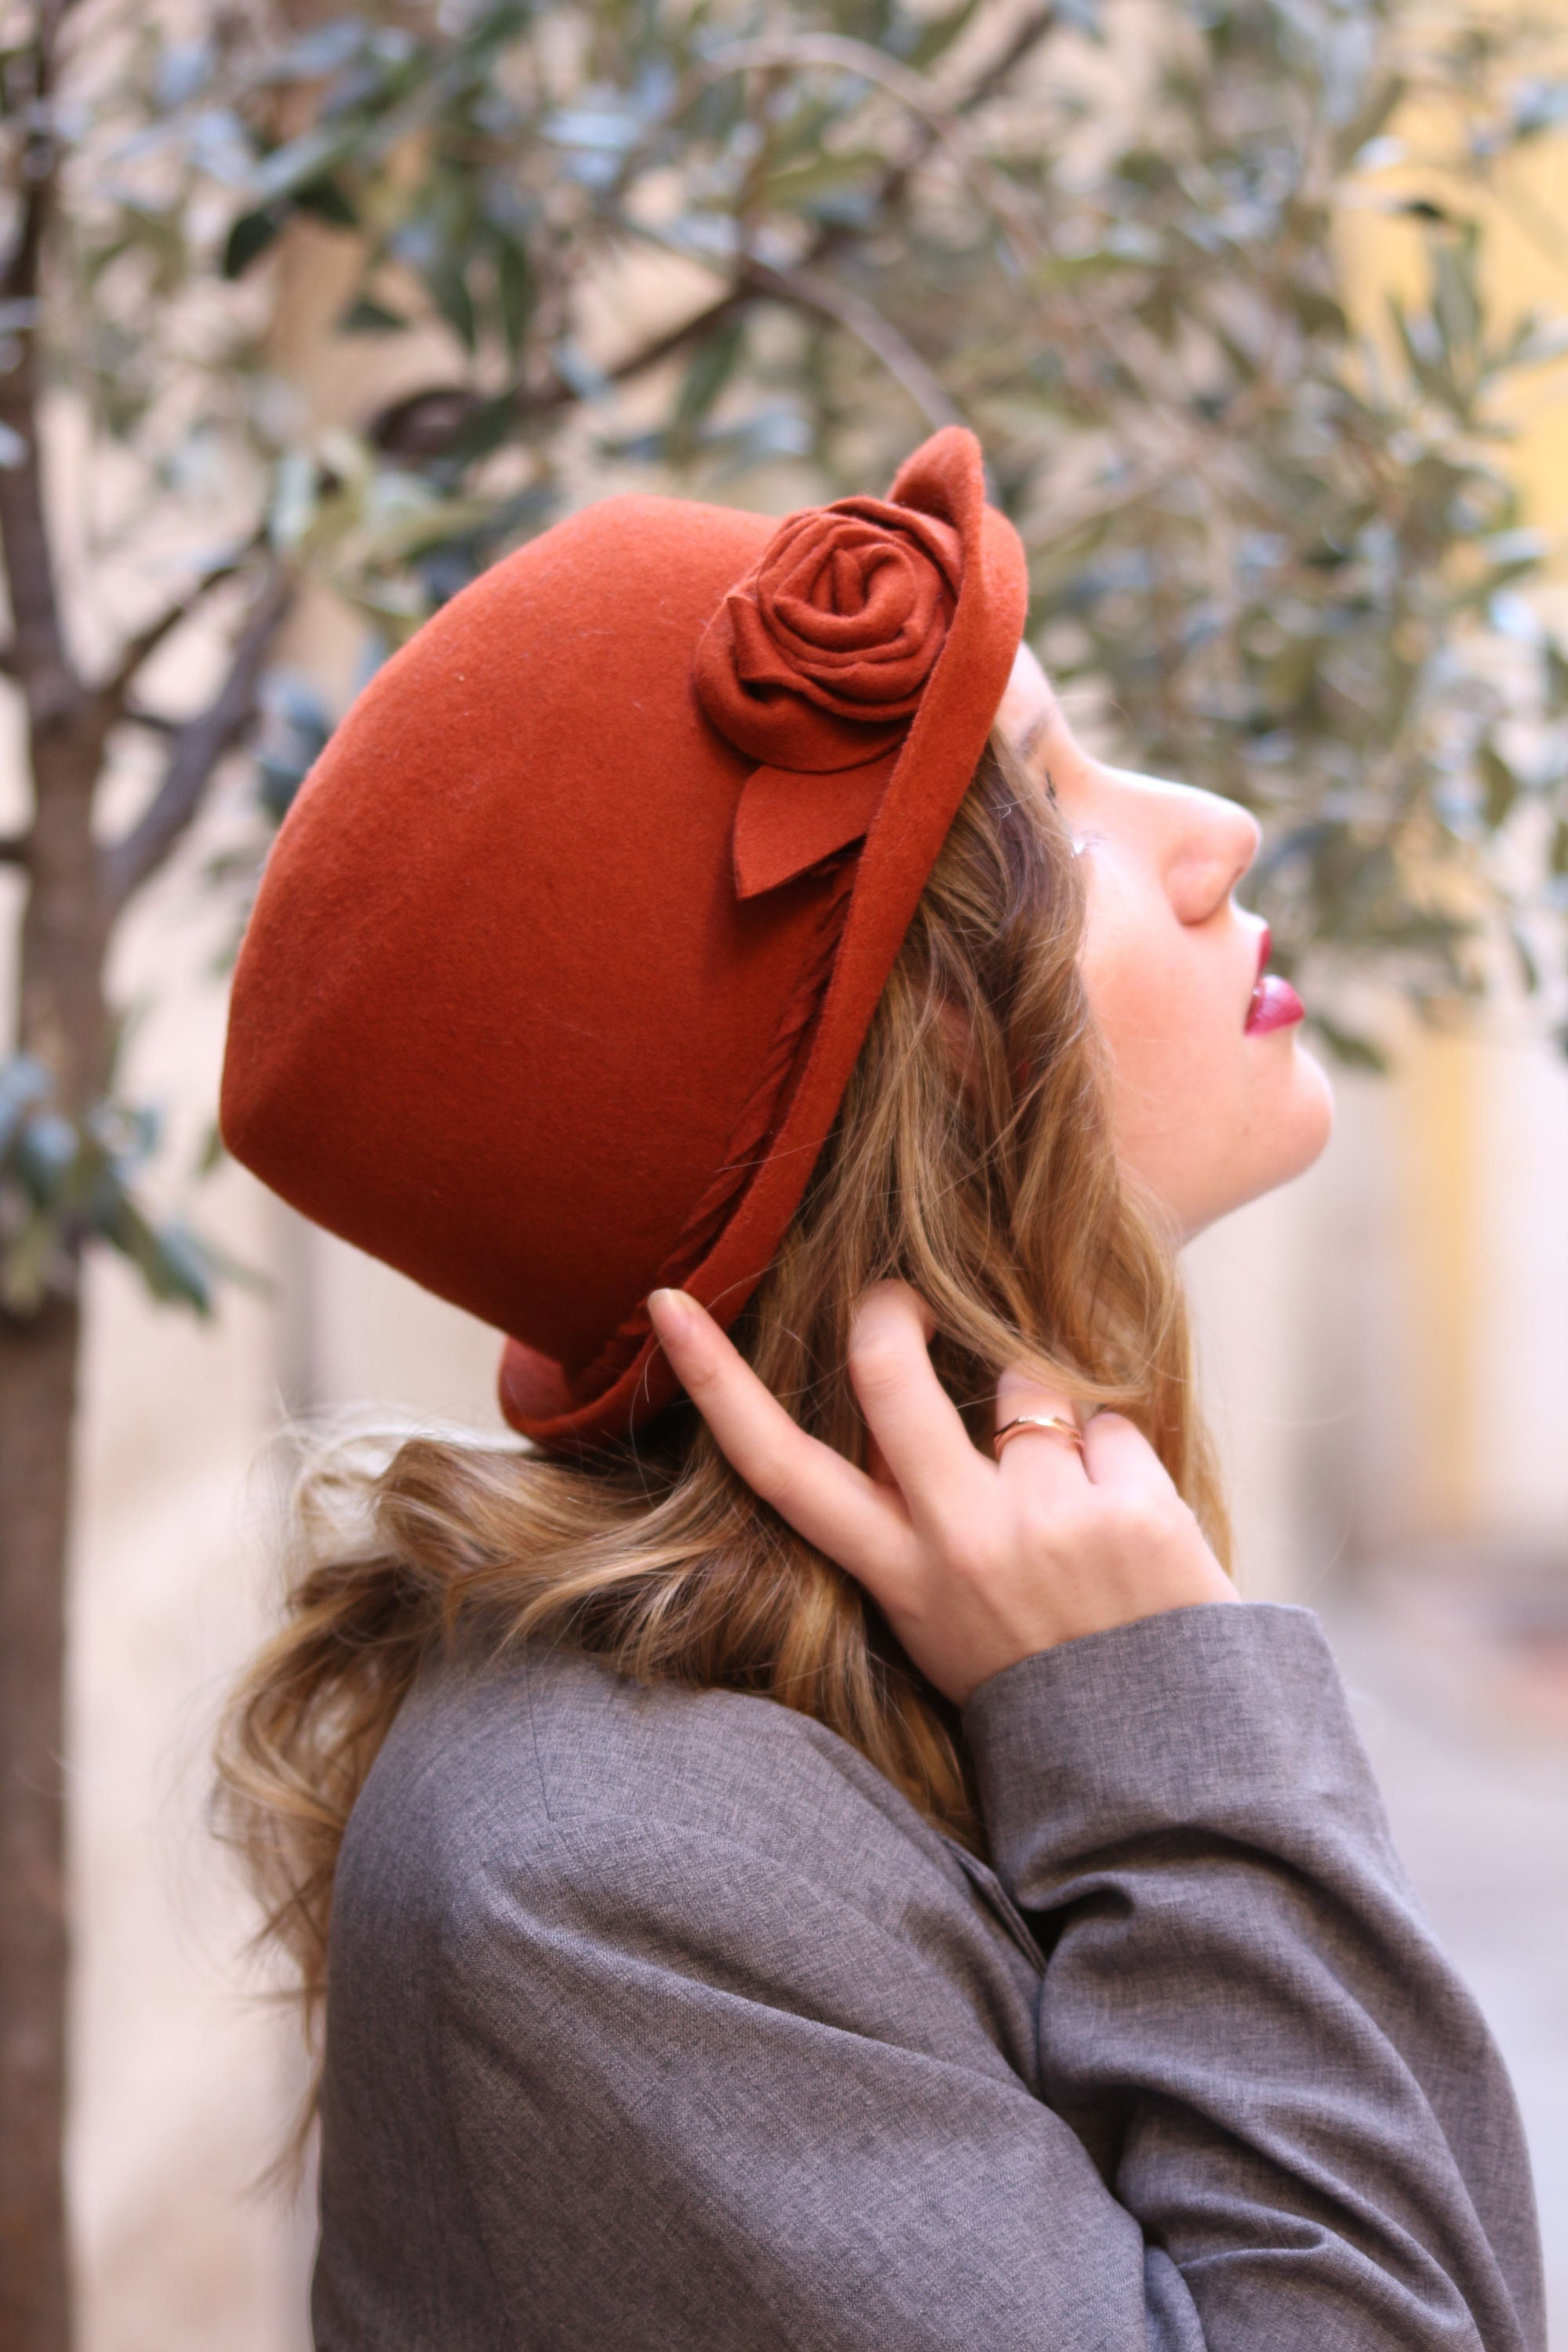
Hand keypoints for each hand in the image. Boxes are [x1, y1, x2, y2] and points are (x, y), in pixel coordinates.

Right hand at [647, 1280, 1234, 1705]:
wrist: (1159, 1767)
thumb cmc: (1043, 1672)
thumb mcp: (941, 1619)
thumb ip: (908, 1523)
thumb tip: (889, 1406)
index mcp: (902, 1574)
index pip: (781, 1469)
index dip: (716, 1380)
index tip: (669, 1301)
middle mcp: (959, 1540)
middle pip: (888, 1369)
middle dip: (893, 1308)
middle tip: (910, 1297)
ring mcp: (1045, 1521)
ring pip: (1028, 1384)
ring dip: (1052, 1419)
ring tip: (1077, 1511)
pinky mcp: (1131, 1509)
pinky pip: (1114, 1426)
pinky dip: (1124, 1463)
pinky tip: (1134, 1534)